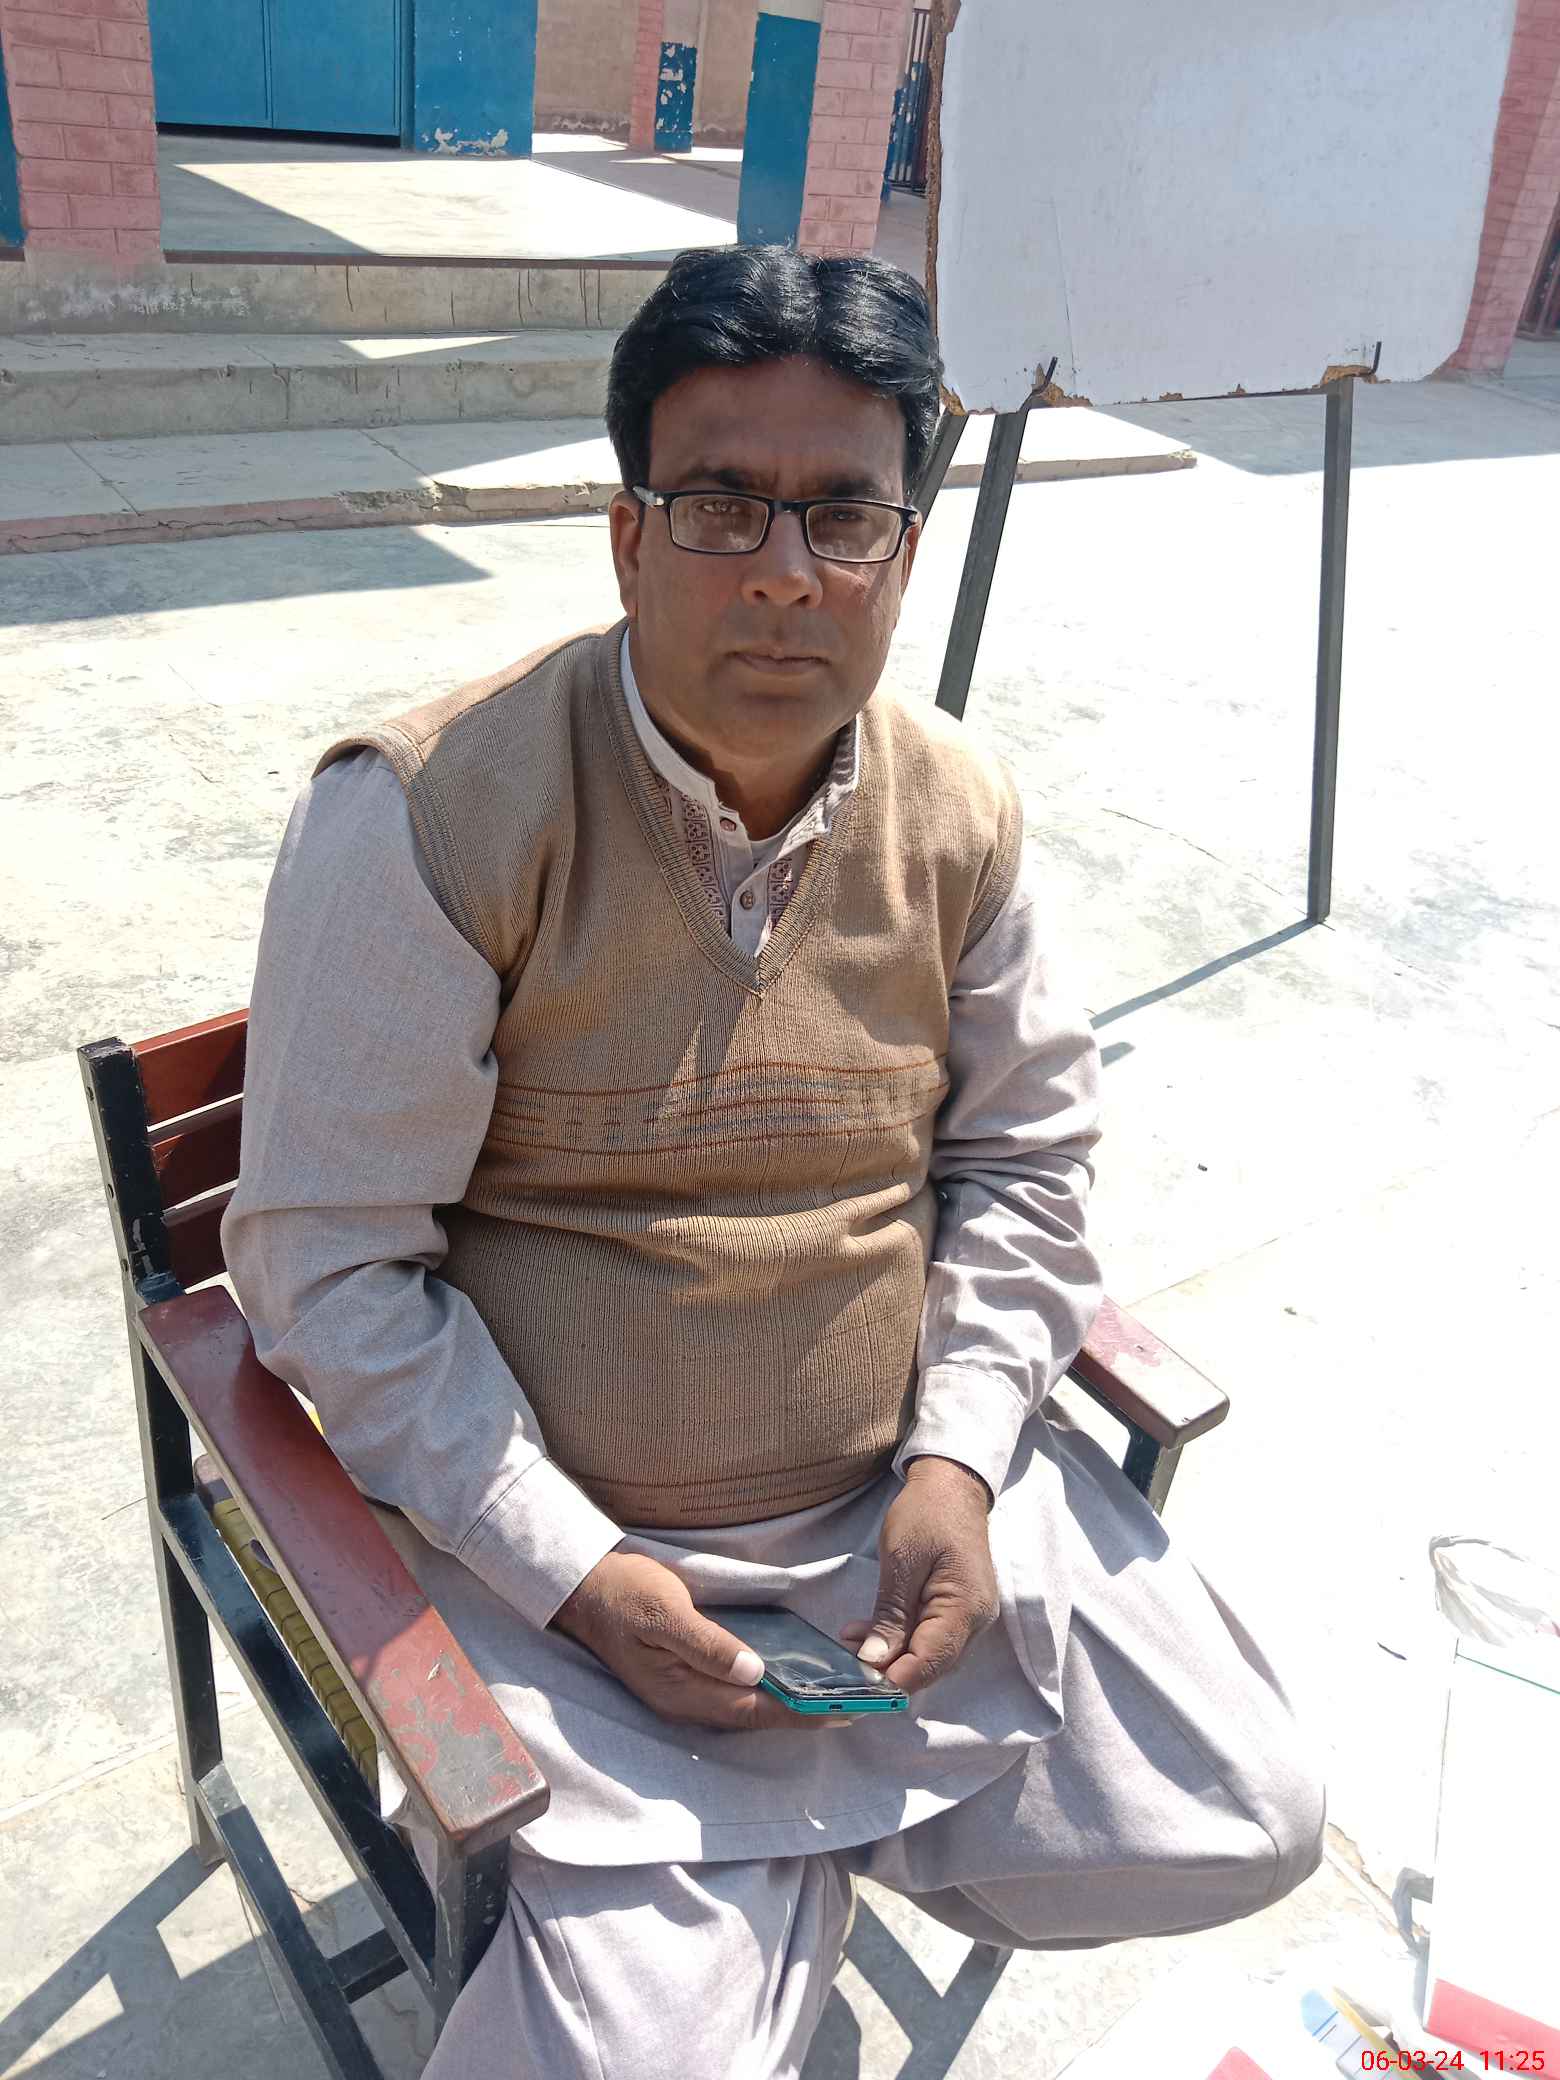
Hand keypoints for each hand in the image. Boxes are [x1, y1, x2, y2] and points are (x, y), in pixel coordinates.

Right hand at [550, 1549, 825, 1732]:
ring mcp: (684, 1692)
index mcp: (682, 1692)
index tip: (842, 1711)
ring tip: (831, 1695)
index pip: (754, 1710)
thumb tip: (755, 1672)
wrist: (584, 1588)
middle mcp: (686, 1702)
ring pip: (746, 1706)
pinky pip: (734, 1692)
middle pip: (755, 1716)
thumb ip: (707, 1645)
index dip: (799, 1714)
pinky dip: (766, 1689)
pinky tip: (787, 1677)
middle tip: (852, 1706)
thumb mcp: (664, 1612)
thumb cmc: (625, 1593)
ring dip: (787, 1704)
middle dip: (802, 1714)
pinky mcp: (684, 1677)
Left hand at [840, 1456, 998, 1694]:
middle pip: (931, 1664)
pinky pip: (929, 1636)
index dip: (895, 1679)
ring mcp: (969, 1617)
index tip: (856, 1682)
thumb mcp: (902, 1561)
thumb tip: (875, 1662)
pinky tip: (866, 1633)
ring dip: (890, 1654)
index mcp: (965, 1609)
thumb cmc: (927, 1514)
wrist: (952, 1485)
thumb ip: (891, 1615)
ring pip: (928, 1653)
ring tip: (849, 1642)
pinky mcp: (957, 1609)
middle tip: (845, 1662)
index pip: (930, 1661)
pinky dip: (899, 1638)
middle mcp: (975, 1621)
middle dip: (889, 1669)